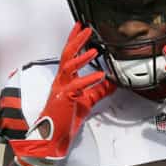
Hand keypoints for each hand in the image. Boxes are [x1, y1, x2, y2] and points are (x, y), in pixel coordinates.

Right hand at [9, 23, 115, 161]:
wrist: (53, 137)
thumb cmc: (64, 119)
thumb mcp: (87, 101)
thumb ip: (98, 90)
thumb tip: (112, 82)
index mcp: (65, 80)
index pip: (69, 55)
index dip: (75, 40)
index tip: (81, 28)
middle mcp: (61, 81)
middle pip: (66, 55)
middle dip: (75, 40)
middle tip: (85, 29)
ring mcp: (61, 89)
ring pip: (68, 66)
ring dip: (81, 56)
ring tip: (93, 49)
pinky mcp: (64, 99)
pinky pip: (77, 86)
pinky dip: (89, 79)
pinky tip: (99, 75)